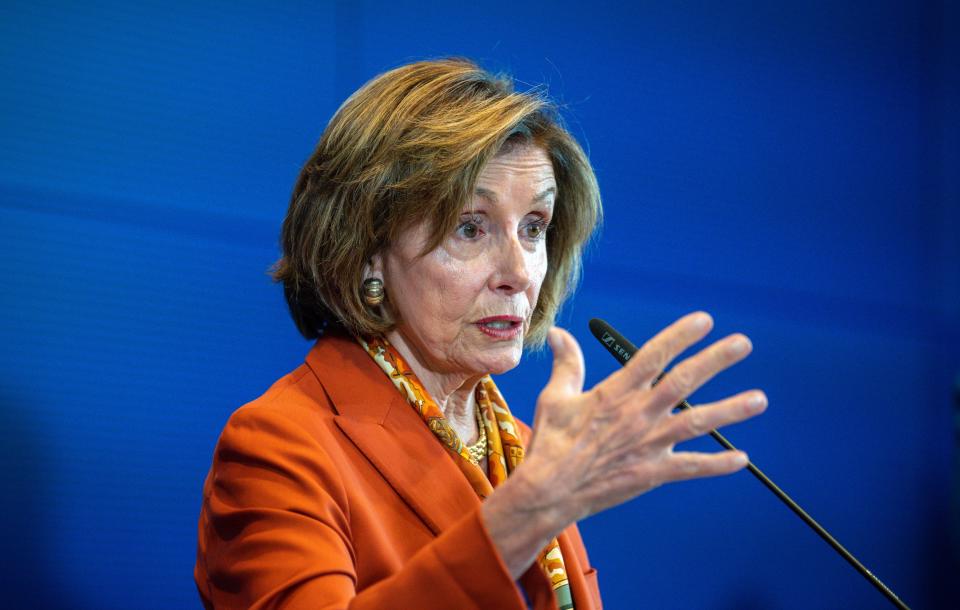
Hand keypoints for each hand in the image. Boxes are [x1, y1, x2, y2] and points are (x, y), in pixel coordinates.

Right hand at [482, 311, 765, 576]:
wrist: (549, 492)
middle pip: (683, 381)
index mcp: (615, 392)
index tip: (704, 321)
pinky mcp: (653, 472)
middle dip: (715, 360)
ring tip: (759, 399)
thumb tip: (558, 332)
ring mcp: (649, 444)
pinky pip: (692, 467)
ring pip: (698, 422)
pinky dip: (718, 464)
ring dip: (731, 410)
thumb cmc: (551, 444)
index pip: (654, 355)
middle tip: (742, 344)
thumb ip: (567, 363)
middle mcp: (638, 414)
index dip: (680, 336)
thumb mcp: (555, 397)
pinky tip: (741, 458)